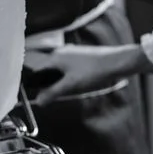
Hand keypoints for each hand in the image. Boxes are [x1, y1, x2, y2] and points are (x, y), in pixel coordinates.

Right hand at [25, 44, 147, 105]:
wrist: (117, 62)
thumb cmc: (94, 71)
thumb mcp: (71, 85)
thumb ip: (53, 93)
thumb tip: (39, 101)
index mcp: (55, 57)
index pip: (37, 72)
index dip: (35, 85)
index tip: (37, 96)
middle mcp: (61, 53)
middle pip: (48, 71)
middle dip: (50, 84)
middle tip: (55, 96)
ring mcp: (72, 53)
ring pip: (59, 70)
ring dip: (61, 82)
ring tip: (70, 90)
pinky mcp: (82, 57)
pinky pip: (69, 68)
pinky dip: (70, 77)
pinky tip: (79, 84)